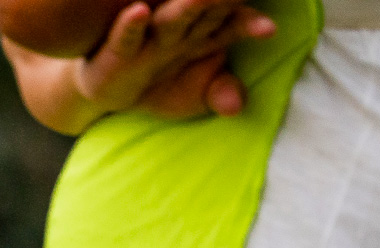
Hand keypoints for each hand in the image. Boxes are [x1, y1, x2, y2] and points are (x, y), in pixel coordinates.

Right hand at [76, 0, 274, 118]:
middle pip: (206, 11)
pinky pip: (126, 37)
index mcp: (203, 35)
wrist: (110, 95)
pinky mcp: (120, 51)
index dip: (248, 24)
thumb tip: (236, 105)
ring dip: (187, 5)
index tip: (268, 29)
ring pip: (171, 18)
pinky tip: (139, 12)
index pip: (232, 25)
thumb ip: (221, 94)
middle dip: (222, 0)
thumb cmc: (159, 85)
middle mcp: (178, 30)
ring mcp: (149, 37)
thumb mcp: (195, 96)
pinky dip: (131, 25)